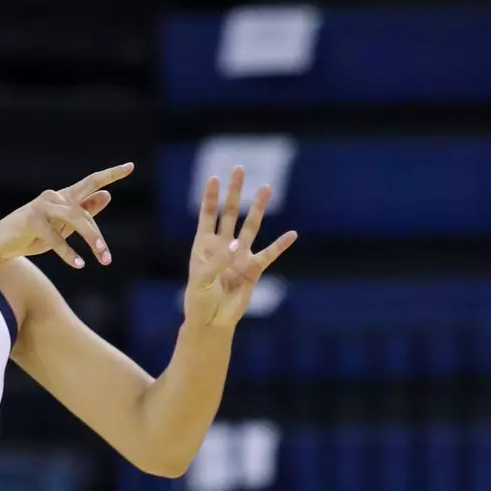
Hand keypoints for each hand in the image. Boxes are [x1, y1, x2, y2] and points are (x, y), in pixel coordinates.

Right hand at [0, 163, 133, 267]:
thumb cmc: (31, 236)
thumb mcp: (62, 226)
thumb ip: (83, 212)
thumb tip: (106, 196)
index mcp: (63, 197)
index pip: (91, 182)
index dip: (111, 174)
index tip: (130, 166)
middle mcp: (54, 197)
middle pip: (84, 213)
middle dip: (97, 237)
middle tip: (107, 258)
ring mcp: (42, 207)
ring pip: (75, 219)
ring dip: (90, 239)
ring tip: (102, 258)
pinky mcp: (31, 220)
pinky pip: (55, 237)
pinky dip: (68, 252)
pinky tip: (79, 264)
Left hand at [185, 166, 296, 328]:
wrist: (212, 321)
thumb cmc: (199, 300)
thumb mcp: (201, 280)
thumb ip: (217, 262)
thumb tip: (237, 246)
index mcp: (204, 245)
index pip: (208, 215)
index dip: (211, 197)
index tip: (214, 178)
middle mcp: (223, 245)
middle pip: (230, 213)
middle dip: (235, 192)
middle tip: (239, 170)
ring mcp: (240, 256)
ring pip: (251, 227)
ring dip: (258, 208)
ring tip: (266, 188)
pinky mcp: (253, 270)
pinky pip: (269, 255)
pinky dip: (280, 245)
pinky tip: (292, 234)